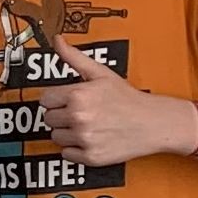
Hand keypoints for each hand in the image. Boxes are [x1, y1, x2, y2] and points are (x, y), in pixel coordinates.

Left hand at [40, 40, 195, 167]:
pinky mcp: (90, 157)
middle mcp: (78, 118)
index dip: (56, 98)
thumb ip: (74, 57)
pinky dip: (76, 149)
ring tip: (87, 124)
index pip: (45, 100)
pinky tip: (91, 138)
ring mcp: (84, 139)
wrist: (152, 122)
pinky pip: (67, 154)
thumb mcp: (101, 72)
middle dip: (61, 114)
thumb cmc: (127, 98)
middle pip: (48, 119)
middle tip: (81, 112)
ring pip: (56, 137)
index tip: (67, 99)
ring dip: (67, 132)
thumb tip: (57, 40)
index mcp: (77, 95)